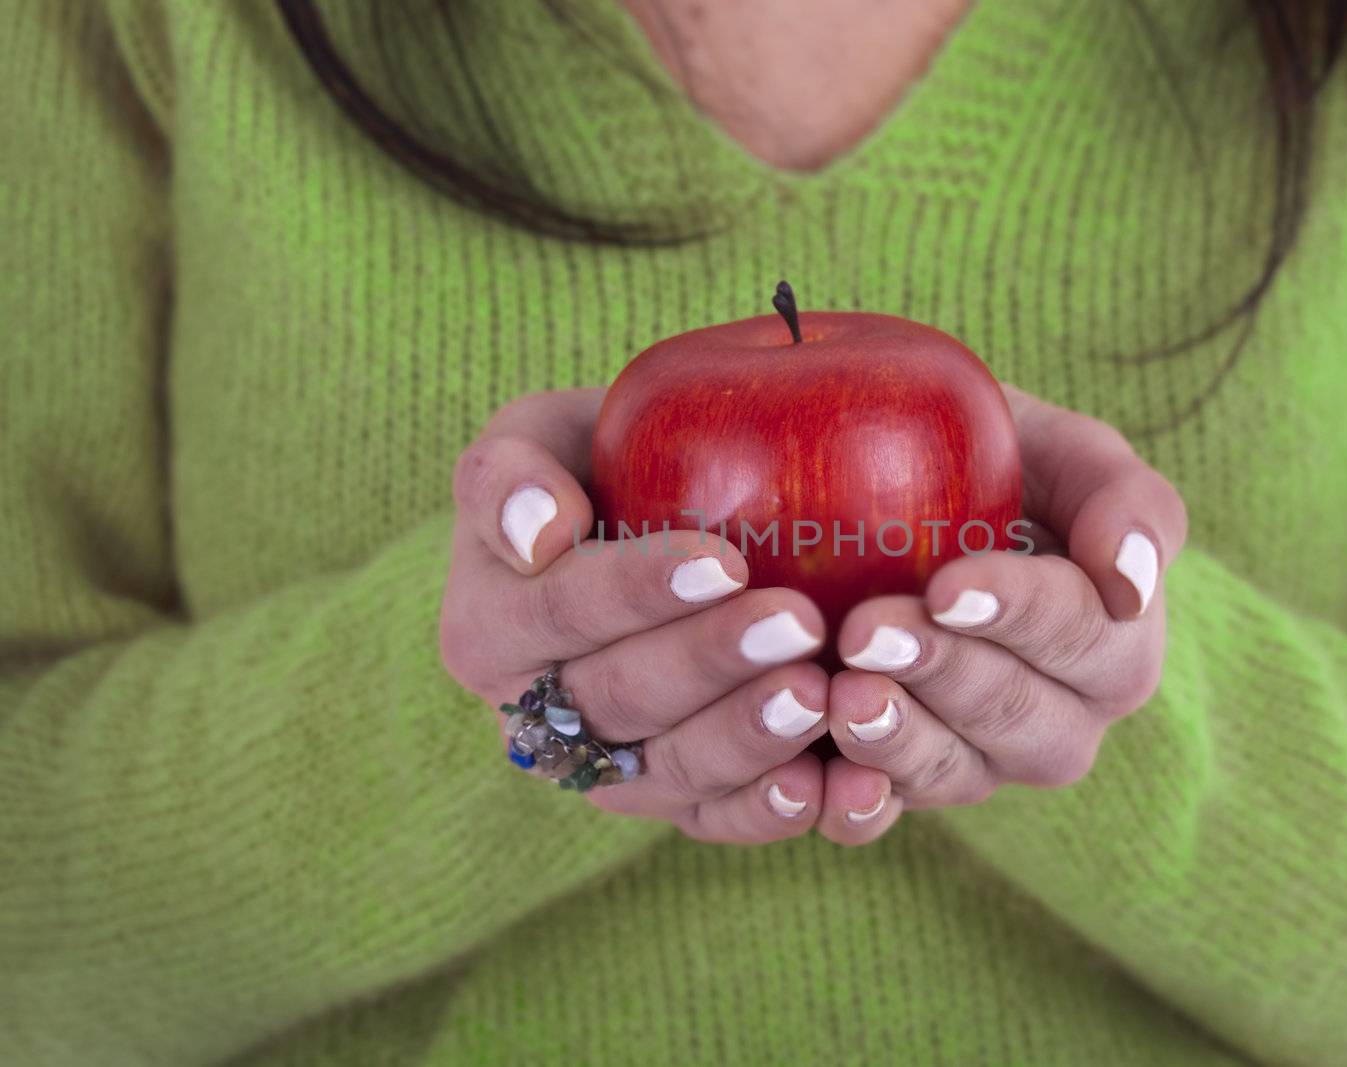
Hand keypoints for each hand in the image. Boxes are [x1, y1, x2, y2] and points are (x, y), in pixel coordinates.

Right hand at [439, 389, 833, 842]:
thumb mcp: (536, 437)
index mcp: (486, 630)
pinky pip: (719, 821)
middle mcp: (534, 717)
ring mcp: (607, 770)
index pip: (558, 612)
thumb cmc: (598, 466)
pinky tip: (827, 786)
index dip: (636, 592)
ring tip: (819, 695)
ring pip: (671, 771)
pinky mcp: (677, 803)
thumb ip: (506, 474)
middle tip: (797, 623)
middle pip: (620, 701)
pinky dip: (772, 812)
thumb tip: (539, 533)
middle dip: (710, 664)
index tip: (722, 562)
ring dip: (747, 739)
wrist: (652, 522)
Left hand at [814, 384, 1188, 843]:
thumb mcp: (1057, 449)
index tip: (947, 587)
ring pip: (957, 774)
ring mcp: (981, 761)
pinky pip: (885, 815)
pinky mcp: (901, 784)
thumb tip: (1134, 582)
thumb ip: (1125, 497)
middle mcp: (1060, 718)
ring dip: (897, 740)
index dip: (1020, 616)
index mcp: (1114, 641)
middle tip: (865, 631)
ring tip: (840, 694)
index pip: (1088, 638)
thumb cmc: (986, 461)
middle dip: (944, 675)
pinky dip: (853, 807)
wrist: (875, 482)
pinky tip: (815, 781)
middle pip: (1023, 721)